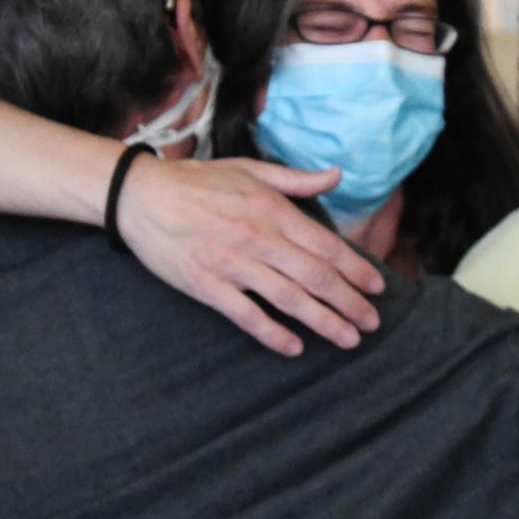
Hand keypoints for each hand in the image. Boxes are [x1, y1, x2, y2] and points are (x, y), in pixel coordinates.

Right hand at [116, 157, 385, 355]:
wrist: (141, 196)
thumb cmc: (198, 182)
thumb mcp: (250, 170)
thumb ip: (296, 180)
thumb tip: (337, 175)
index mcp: (272, 210)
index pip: (325, 245)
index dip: (356, 269)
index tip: (377, 287)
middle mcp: (258, 238)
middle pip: (315, 276)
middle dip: (349, 302)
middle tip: (372, 322)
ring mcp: (233, 264)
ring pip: (289, 298)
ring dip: (324, 321)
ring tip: (349, 339)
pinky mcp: (207, 286)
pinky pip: (247, 315)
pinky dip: (272, 333)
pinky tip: (295, 347)